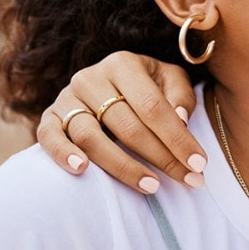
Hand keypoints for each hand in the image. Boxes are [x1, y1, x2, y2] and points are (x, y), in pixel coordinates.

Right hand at [36, 51, 204, 193]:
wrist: (107, 81)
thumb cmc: (147, 85)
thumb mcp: (170, 80)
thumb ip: (180, 96)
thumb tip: (181, 120)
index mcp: (123, 64)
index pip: (153, 106)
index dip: (177, 138)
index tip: (199, 164)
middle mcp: (91, 77)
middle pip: (126, 125)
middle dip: (161, 157)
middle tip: (188, 180)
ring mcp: (66, 97)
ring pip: (90, 136)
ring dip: (122, 166)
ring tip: (151, 186)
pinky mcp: (48, 116)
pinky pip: (49, 137)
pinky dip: (63, 154)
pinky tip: (82, 171)